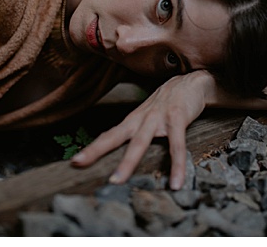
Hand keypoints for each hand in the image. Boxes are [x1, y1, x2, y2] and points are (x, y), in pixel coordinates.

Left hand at [69, 70, 213, 188]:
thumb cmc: (169, 104)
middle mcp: (141, 119)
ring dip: (127, 162)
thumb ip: (141, 134)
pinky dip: (176, 165)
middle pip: (115, 136)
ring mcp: (157, 117)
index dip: (92, 148)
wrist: (191, 82)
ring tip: (117, 181)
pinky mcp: (177, 118)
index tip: (74, 162)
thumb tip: (129, 156)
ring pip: (139, 143)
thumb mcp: (150, 119)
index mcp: (133, 121)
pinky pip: (176, 145)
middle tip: (78, 163)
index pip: (109, 135)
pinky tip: (176, 183)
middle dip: (96, 150)